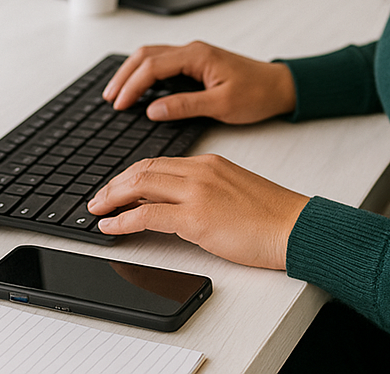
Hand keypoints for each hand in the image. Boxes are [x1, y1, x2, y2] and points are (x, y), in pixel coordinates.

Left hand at [87, 154, 308, 268]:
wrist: (293, 226)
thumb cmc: (270, 215)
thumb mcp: (233, 190)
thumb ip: (205, 190)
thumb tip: (176, 204)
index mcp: (209, 163)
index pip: (159, 162)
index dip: (131, 175)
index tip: (116, 188)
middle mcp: (200, 171)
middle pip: (144, 169)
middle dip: (114, 184)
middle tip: (97, 199)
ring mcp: (197, 192)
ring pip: (140, 185)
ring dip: (112, 198)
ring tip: (96, 211)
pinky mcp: (196, 218)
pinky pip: (148, 215)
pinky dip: (123, 220)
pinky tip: (111, 228)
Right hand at [102, 42, 296, 123]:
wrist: (280, 87)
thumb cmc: (257, 94)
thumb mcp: (222, 105)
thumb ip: (186, 105)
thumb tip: (154, 110)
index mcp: (197, 56)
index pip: (153, 66)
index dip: (132, 85)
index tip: (118, 104)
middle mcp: (193, 51)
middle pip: (146, 55)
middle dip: (124, 75)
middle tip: (109, 97)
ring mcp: (194, 55)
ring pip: (153, 55)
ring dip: (132, 71)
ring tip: (117, 93)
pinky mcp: (197, 63)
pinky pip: (163, 62)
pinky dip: (146, 73)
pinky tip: (140, 88)